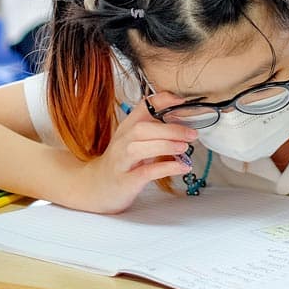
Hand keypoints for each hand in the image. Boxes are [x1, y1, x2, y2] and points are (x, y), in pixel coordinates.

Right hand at [71, 92, 197, 212]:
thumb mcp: (135, 141)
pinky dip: (165, 168)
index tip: (182, 101)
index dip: (162, 101)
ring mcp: (121, 161)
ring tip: (185, 148)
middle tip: (191, 134)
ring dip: (165, 145)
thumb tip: (184, 122)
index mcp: (127, 128)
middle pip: (142, 128)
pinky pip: (145, 172)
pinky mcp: (125, 181)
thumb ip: (155, 130)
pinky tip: (181, 167)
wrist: (96, 187)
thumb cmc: (122, 162)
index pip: (142, 107)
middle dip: (169, 129)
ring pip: (139, 148)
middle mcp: (122, 142)